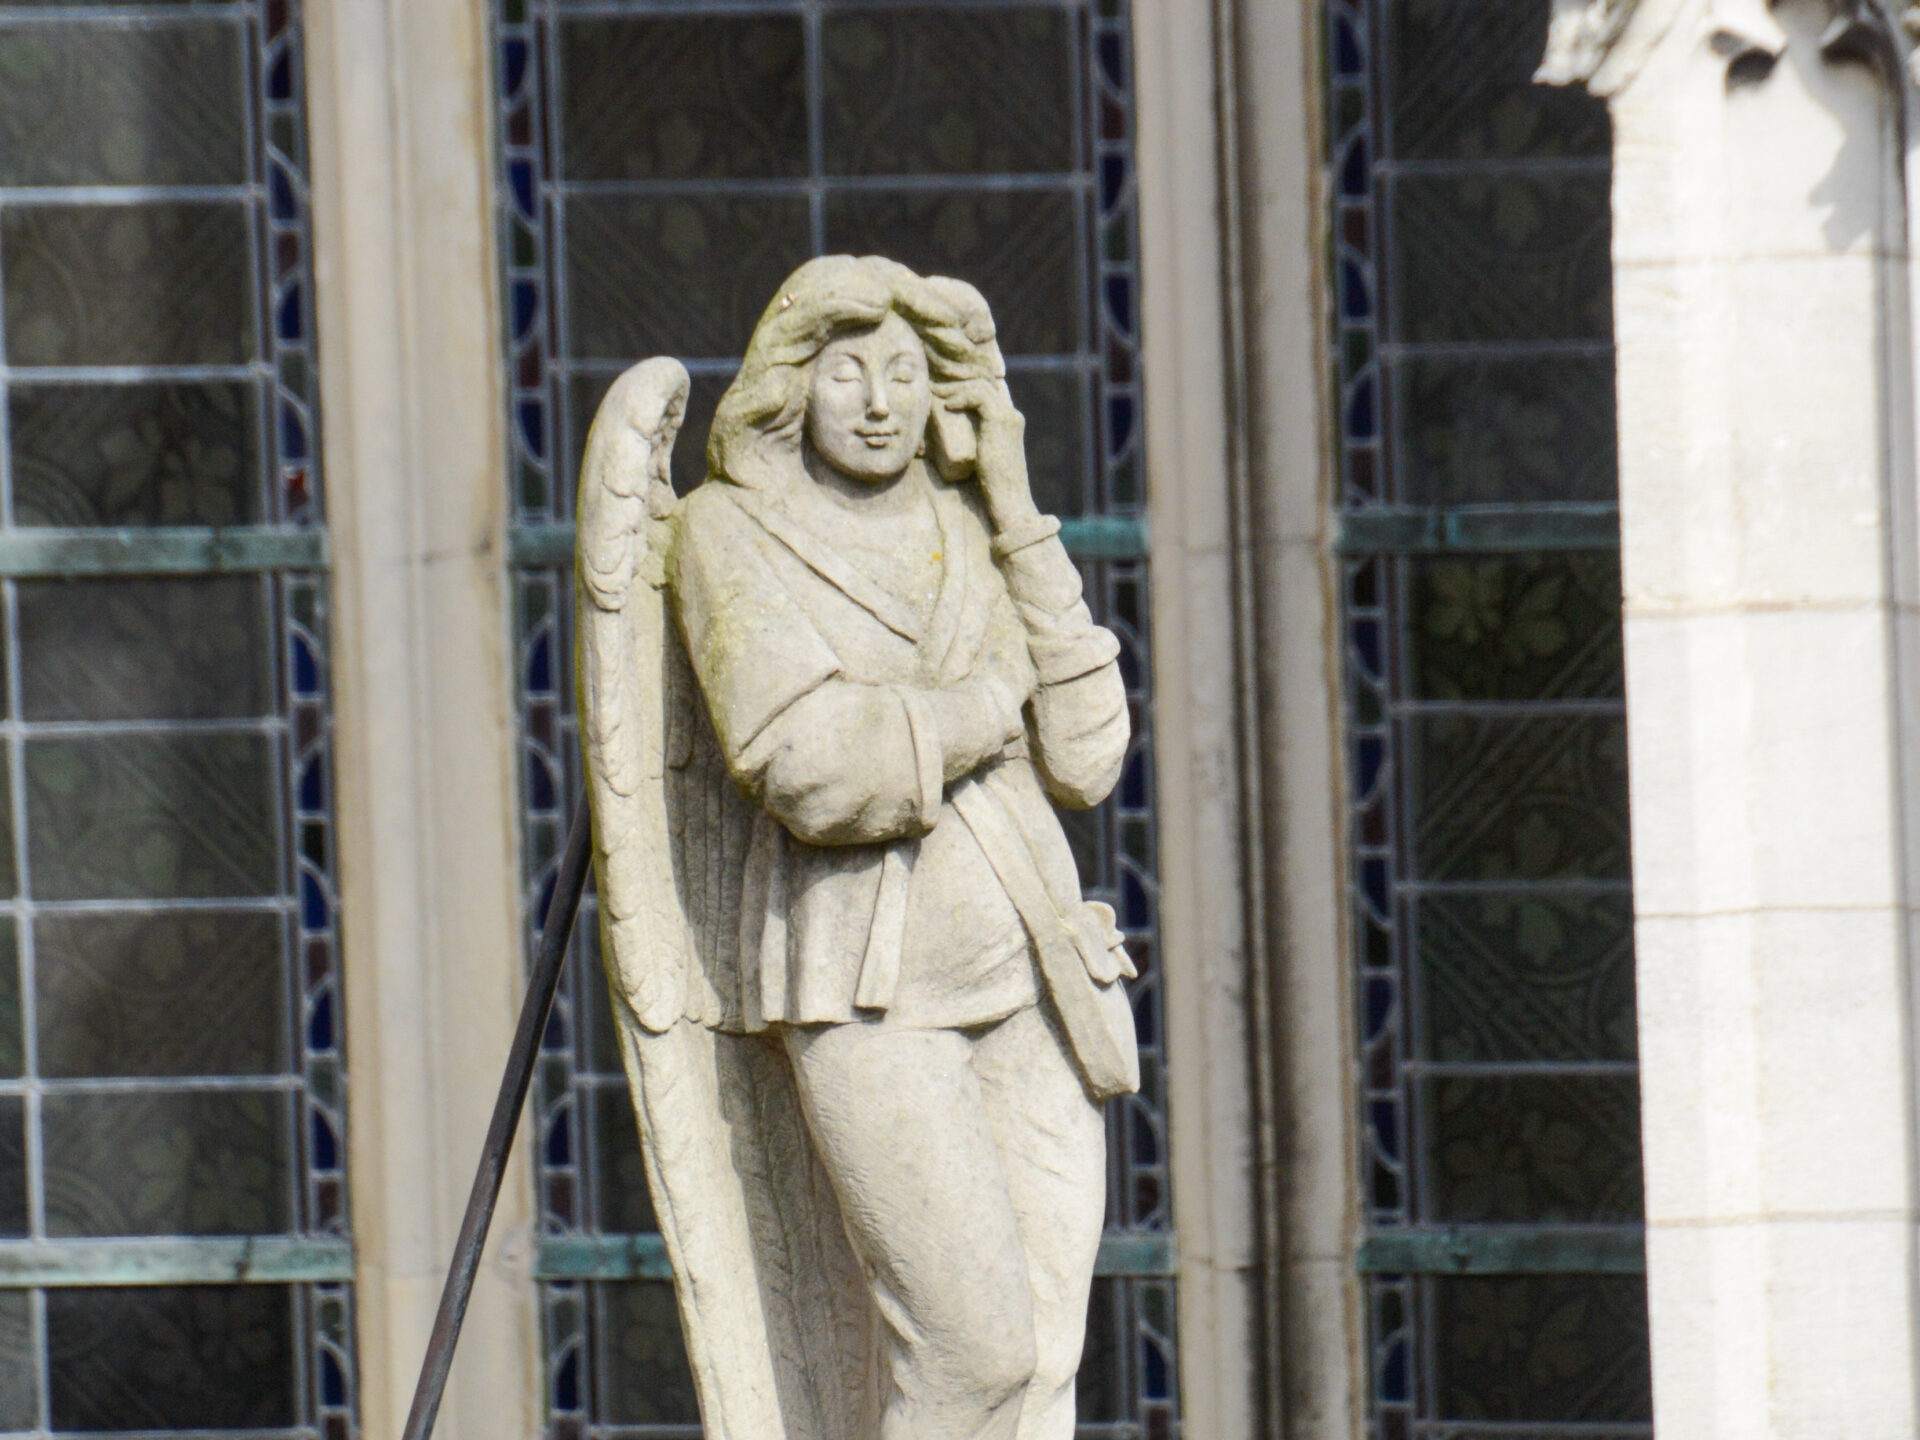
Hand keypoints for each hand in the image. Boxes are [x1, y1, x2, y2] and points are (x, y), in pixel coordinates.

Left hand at [930, 378, 1040, 533]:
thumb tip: (947, 437)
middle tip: (936, 383)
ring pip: (981, 385)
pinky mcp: (1000, 422)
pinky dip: (961, 397)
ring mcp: (1008, 416)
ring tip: (937, 393)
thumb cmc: (992, 487)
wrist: (1009, 501)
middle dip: (959, 378)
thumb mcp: (980, 457)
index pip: (991, 389)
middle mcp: (1012, 415)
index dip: (968, 383)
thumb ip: (973, 442)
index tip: (945, 387)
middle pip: (986, 381)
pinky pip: (979, 396)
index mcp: (1009, 421)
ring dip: (956, 387)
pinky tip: (948, 406)